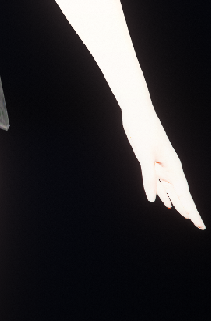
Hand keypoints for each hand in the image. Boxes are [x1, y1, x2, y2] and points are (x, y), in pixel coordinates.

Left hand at [120, 105, 204, 228]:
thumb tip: (152, 199)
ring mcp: (160, 163)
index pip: (184, 194)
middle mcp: (169, 166)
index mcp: (173, 166)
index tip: (199, 225)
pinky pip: (159, 180)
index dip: (191, 210)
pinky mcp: (150, 159)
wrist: (137, 113)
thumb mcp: (144, 155)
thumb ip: (149, 178)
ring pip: (170, 188)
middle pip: (180, 193)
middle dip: (187, 208)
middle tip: (197, 225)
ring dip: (176, 201)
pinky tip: (163, 200)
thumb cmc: (143, 131)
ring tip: (183, 214)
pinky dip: (162, 191)